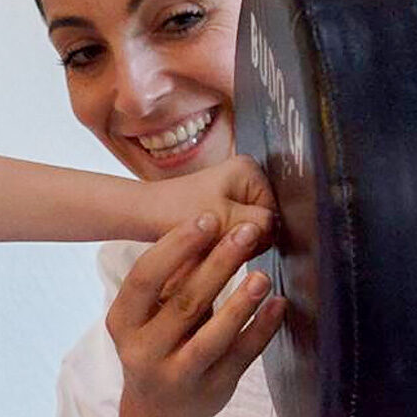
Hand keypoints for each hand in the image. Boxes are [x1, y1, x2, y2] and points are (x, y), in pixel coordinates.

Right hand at [108, 211, 284, 416]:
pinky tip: (277, 306)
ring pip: (212, 337)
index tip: (207, 218)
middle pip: (184, 302)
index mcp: (123, 323)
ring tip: (262, 274)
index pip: (145, 278)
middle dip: (218, 264)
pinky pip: (241, 357)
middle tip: (245, 232)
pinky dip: (261, 330)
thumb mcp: (150, 316)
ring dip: (240, 303)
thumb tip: (211, 229)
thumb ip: (174, 280)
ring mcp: (178, 376)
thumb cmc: (157, 345)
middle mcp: (144, 352)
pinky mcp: (212, 390)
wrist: (160, 414)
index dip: (176, 246)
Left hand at [142, 154, 278, 244]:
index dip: (256, 236)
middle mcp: (244, 177)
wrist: (141, 216)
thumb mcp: (227, 221)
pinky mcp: (218, 207)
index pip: (274, 215)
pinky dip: (220, 243)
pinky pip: (230, 232)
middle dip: (241, 239)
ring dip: (229, 243)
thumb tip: (275, 230)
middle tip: (217, 241)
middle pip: (260, 224)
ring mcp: (231, 192)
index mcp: (251, 171)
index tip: (231, 239)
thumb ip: (260, 225)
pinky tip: (205, 245)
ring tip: (208, 243)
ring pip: (244, 232)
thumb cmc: (175, 212)